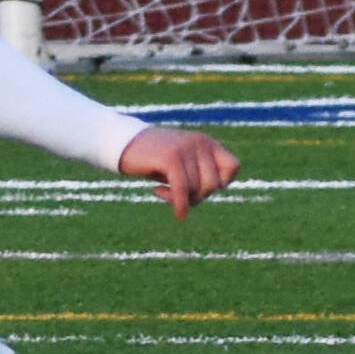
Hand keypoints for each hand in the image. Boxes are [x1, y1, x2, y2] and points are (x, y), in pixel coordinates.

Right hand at [117, 126, 239, 220]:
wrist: (121, 142)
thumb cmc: (151, 158)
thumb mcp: (179, 163)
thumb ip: (197, 174)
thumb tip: (210, 191)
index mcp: (205, 142)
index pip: (233, 167)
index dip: (222, 183)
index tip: (199, 187)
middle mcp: (199, 142)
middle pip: (213, 184)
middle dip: (197, 196)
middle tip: (177, 195)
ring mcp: (185, 149)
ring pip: (196, 189)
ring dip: (181, 199)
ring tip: (163, 191)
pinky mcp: (170, 157)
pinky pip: (182, 189)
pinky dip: (180, 205)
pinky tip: (174, 211)